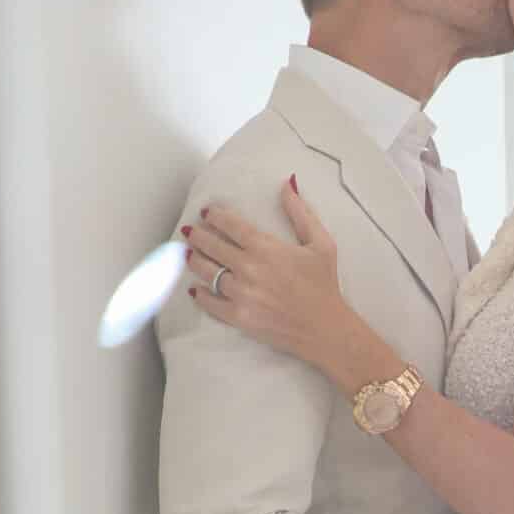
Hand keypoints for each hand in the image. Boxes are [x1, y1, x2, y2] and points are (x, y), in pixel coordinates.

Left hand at [183, 178, 351, 371]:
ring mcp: (241, 294)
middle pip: (212, 246)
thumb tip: (286, 185)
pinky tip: (195, 288)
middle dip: (198, 236)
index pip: (231, 225)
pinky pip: (211, 303)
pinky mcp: (239, 317)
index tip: (207, 213)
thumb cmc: (324, 285)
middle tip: (190, 230)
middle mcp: (249, 269)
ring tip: (188, 253)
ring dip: (194, 260)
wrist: (325, 329)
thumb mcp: (321, 243)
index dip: (215, 216)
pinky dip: (200, 295)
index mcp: (266, 248)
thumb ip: (301, 213)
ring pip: (207, 272)